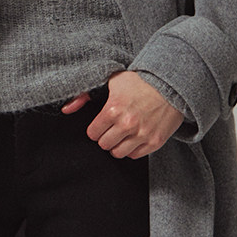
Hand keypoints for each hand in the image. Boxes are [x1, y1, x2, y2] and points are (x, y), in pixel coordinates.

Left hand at [59, 69, 184, 158]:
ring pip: (118, 153)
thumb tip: (66, 109)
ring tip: (123, 134)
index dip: (96, 129)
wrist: (171, 85)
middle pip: (104, 145)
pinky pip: (135, 155)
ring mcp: (142, 134)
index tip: (102, 124)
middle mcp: (126, 124)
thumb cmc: (139, 82)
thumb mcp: (112, 81)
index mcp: (113, 109)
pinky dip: (133, 148)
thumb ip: (85, 94)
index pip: (92, 134)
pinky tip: (135, 136)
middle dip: (106, 137)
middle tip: (113, 129)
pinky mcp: (155, 141)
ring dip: (118, 145)